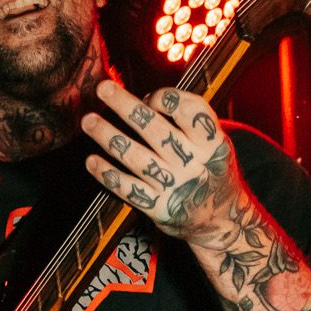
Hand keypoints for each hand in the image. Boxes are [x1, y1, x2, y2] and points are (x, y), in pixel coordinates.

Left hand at [81, 77, 244, 244]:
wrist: (222, 221)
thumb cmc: (211, 171)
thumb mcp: (216, 143)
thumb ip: (187, 123)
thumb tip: (142, 101)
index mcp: (212, 143)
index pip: (188, 110)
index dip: (165, 98)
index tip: (150, 98)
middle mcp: (194, 164)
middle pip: (155, 130)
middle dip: (126, 106)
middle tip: (103, 89)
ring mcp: (175, 188)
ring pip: (136, 157)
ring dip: (108, 137)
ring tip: (88, 121)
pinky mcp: (159, 209)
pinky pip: (128, 189)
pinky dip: (107, 174)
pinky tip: (91, 161)